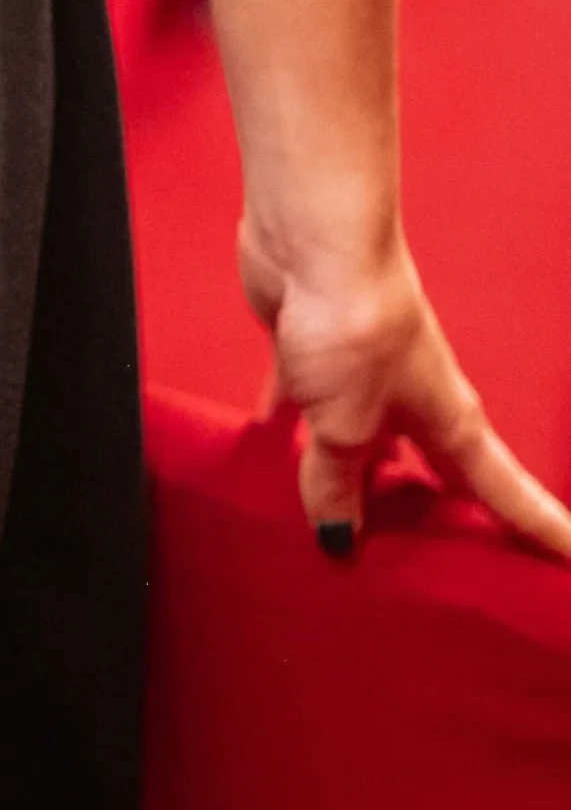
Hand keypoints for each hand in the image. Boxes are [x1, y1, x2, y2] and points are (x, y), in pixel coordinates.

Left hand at [239, 216, 570, 562]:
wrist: (315, 241)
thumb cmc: (356, 325)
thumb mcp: (344, 427)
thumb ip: (337, 484)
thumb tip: (339, 538)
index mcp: (447, 422)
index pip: (503, 490)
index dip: (539, 528)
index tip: (568, 562)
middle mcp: (414, 400)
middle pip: (432, 473)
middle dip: (436, 519)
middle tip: (437, 568)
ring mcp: (363, 374)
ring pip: (364, 443)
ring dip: (353, 480)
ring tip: (338, 527)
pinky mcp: (313, 351)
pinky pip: (304, 403)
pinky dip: (289, 427)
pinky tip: (269, 445)